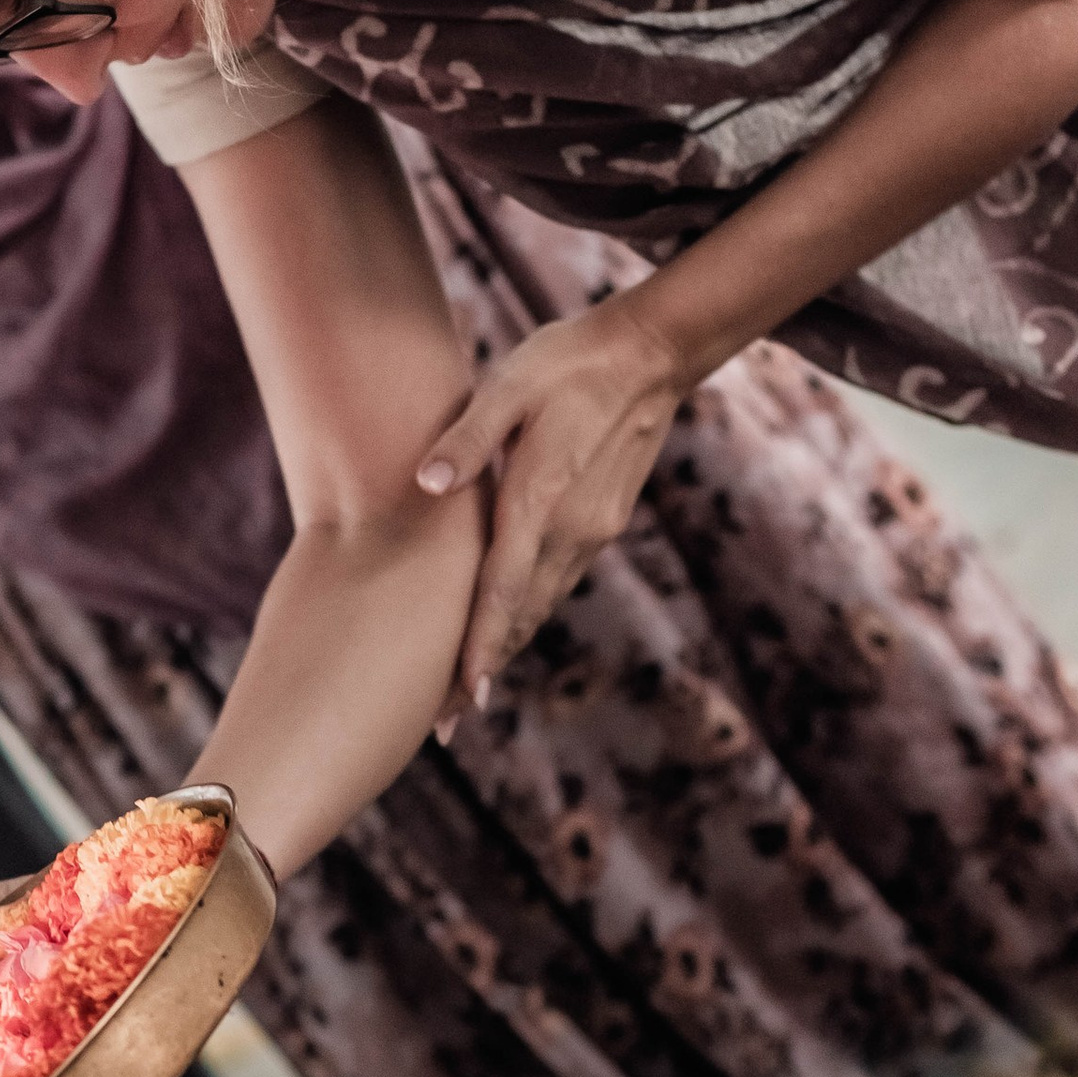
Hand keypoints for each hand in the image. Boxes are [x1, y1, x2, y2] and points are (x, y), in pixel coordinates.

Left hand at [415, 294, 687, 709]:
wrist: (650, 354)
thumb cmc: (568, 361)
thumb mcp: (510, 384)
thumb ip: (468, 437)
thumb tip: (427, 484)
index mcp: (542, 496)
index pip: (505, 587)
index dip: (482, 646)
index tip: (463, 699)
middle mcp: (573, 528)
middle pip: (522, 615)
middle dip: (484, 669)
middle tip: (446, 722)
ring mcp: (594, 531)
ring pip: (542, 604)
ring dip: (506, 647)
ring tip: (468, 693)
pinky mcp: (604, 524)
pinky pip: (558, 582)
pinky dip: (528, 614)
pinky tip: (506, 631)